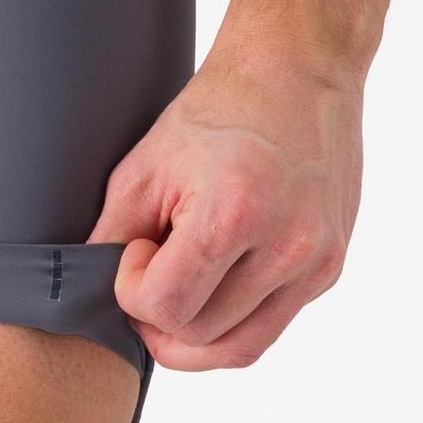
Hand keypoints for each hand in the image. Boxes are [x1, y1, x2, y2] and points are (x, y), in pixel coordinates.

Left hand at [88, 34, 363, 370]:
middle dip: (159, 313)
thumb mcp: (144, 166)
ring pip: (235, 350)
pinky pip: (267, 330)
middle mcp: (287, 246)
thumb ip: (112, 237)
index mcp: (235, 213)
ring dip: (192, 332)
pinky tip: (213, 281)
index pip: (165, 306)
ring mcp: (316, 263)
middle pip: (198, 336)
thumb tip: (93, 294)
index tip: (138, 247)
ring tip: (177, 283)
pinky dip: (229, 322)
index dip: (132, 290)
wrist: (297, 71)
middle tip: (153, 262)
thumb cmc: (216, 110)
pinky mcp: (330, 270)